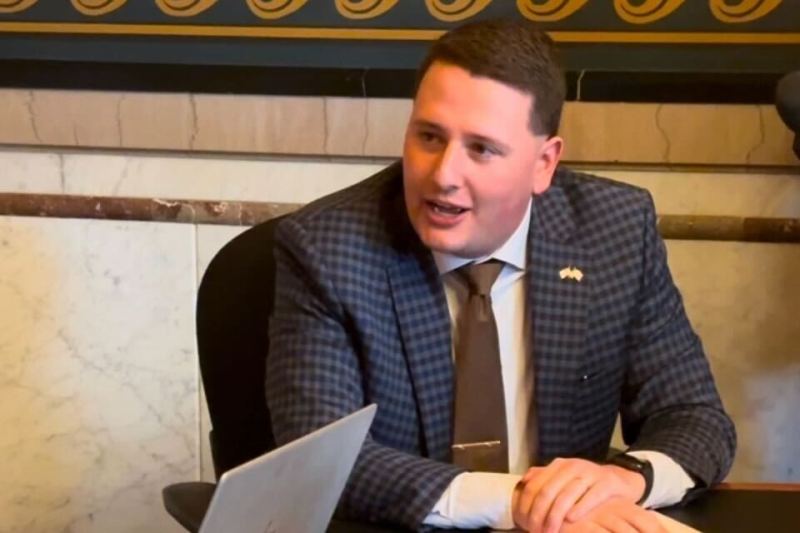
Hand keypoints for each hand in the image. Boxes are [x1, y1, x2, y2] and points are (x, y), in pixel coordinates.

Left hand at [512, 458, 645, 532]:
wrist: (619, 480)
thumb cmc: (587, 483)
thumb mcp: (565, 477)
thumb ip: (544, 478)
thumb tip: (523, 482)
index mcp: (559, 465)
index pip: (535, 485)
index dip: (527, 505)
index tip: (523, 522)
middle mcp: (572, 467)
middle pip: (548, 491)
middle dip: (539, 514)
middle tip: (535, 531)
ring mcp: (590, 473)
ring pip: (566, 495)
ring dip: (555, 516)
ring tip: (550, 531)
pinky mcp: (607, 483)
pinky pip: (590, 496)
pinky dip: (579, 508)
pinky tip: (571, 520)